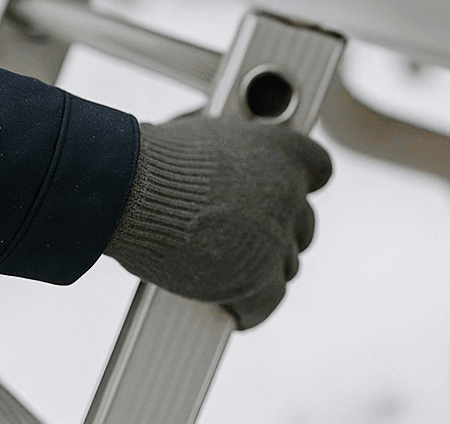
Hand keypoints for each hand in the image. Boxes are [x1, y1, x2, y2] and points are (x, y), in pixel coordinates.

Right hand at [104, 117, 332, 328]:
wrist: (130, 188)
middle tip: (249, 241)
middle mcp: (290, 191)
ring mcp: (275, 235)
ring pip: (287, 263)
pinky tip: (236, 312)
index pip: (320, 170)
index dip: (299, 187)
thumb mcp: (211, 137)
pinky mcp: (256, 274)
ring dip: (264, 269)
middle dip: (279, 233)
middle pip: (303, 223)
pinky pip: (267, 302)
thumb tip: (230, 160)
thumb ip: (238, 154)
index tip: (284, 197)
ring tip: (234, 272)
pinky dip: (251, 310)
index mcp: (285, 150)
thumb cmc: (157, 159)